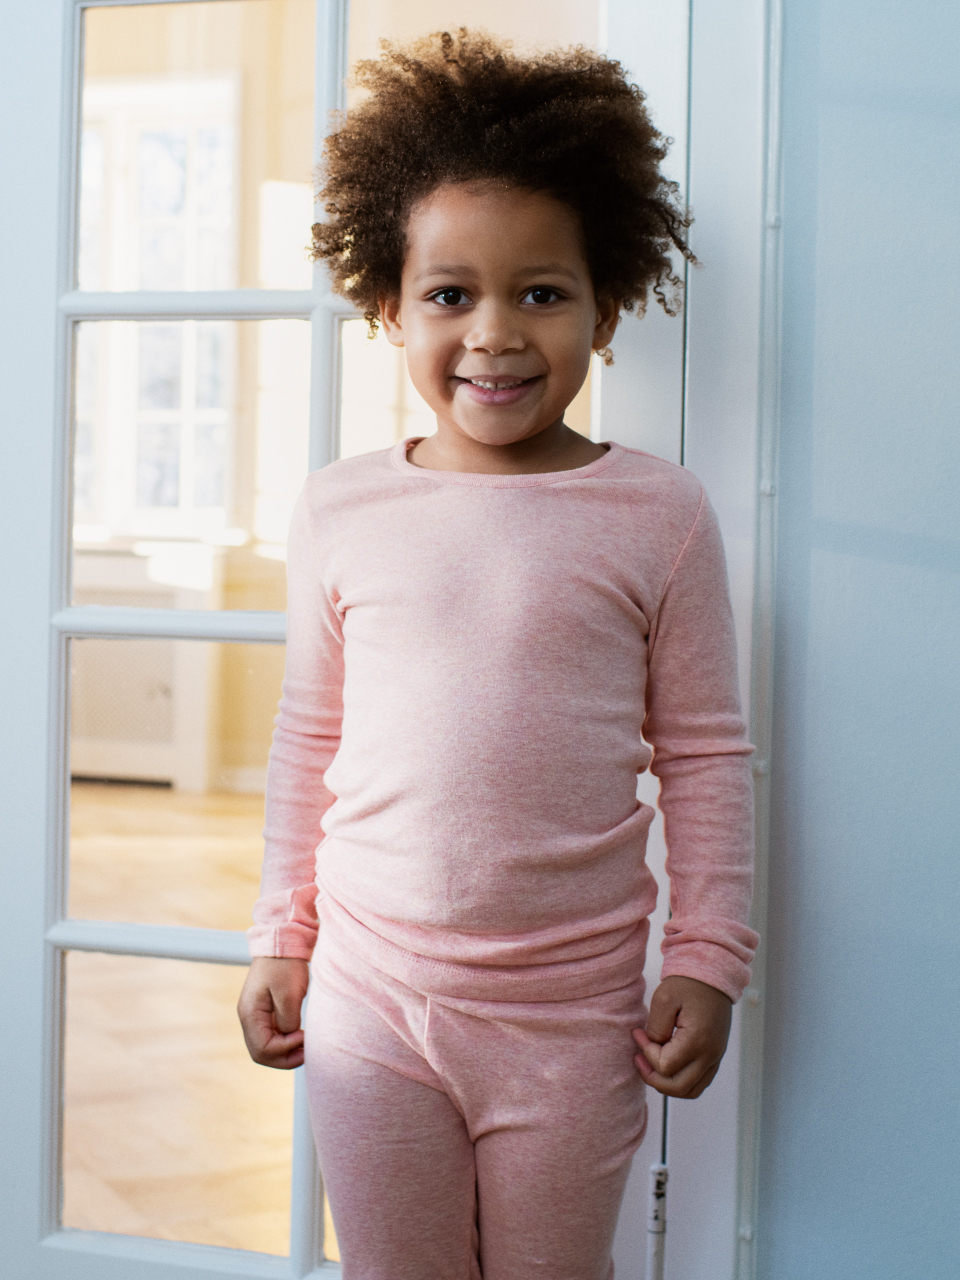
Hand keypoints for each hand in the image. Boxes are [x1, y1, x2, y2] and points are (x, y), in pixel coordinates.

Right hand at [237, 956, 309, 1068]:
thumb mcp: (290, 994)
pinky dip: (284, 1041)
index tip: (304, 1038)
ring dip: (285, 1051)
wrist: (282, 940)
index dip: (284, 1051)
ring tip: (305, 1047)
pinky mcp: (265, 1010)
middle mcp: (248, 1017)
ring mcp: (255, 1014)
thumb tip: (288, 1038)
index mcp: (250, 1013)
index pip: (262, 1049)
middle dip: (284, 1058)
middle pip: (261, 1053)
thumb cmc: (285, 964)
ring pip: (266, 1046)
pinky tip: (300, 1037)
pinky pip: (271, 1034)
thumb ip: (288, 1022)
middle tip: (306, 1053)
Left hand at [632, 975, 731, 1098]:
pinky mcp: (715, 1056)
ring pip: (690, 1090)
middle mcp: (710, 1055)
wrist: (712, 975)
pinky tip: (667, 1065)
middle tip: (638, 1059)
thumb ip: (656, 1029)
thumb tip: (651, 1049)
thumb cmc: (688, 983)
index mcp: (698, 1041)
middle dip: (653, 1077)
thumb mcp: (664, 1000)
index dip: (646, 1053)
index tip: (638, 1034)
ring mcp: (715, 1057)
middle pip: (678, 1087)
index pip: (665, 1066)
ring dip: (667, 1085)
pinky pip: (699, 1082)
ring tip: (650, 1066)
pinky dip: (681, 1081)